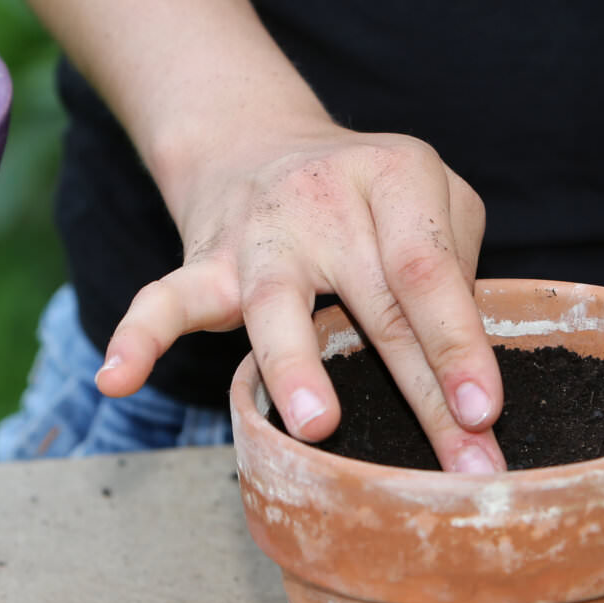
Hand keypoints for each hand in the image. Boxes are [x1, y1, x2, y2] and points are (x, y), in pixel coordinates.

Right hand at [96, 123, 506, 472]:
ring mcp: (262, 232)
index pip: (432, 270)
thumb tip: (472, 381)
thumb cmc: (368, 196)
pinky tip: (117, 378)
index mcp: (398, 177)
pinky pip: (165, 298)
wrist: (258, 141)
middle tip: (459, 461)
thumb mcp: (432, 197)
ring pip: (277, 302)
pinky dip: (138, 336)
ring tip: (316, 425)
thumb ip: (458, 267)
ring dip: (296, 366)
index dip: (460, 343)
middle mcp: (329, 199)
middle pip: (377, 303)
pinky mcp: (206, 260)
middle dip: (420, 392)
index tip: (485, 411)